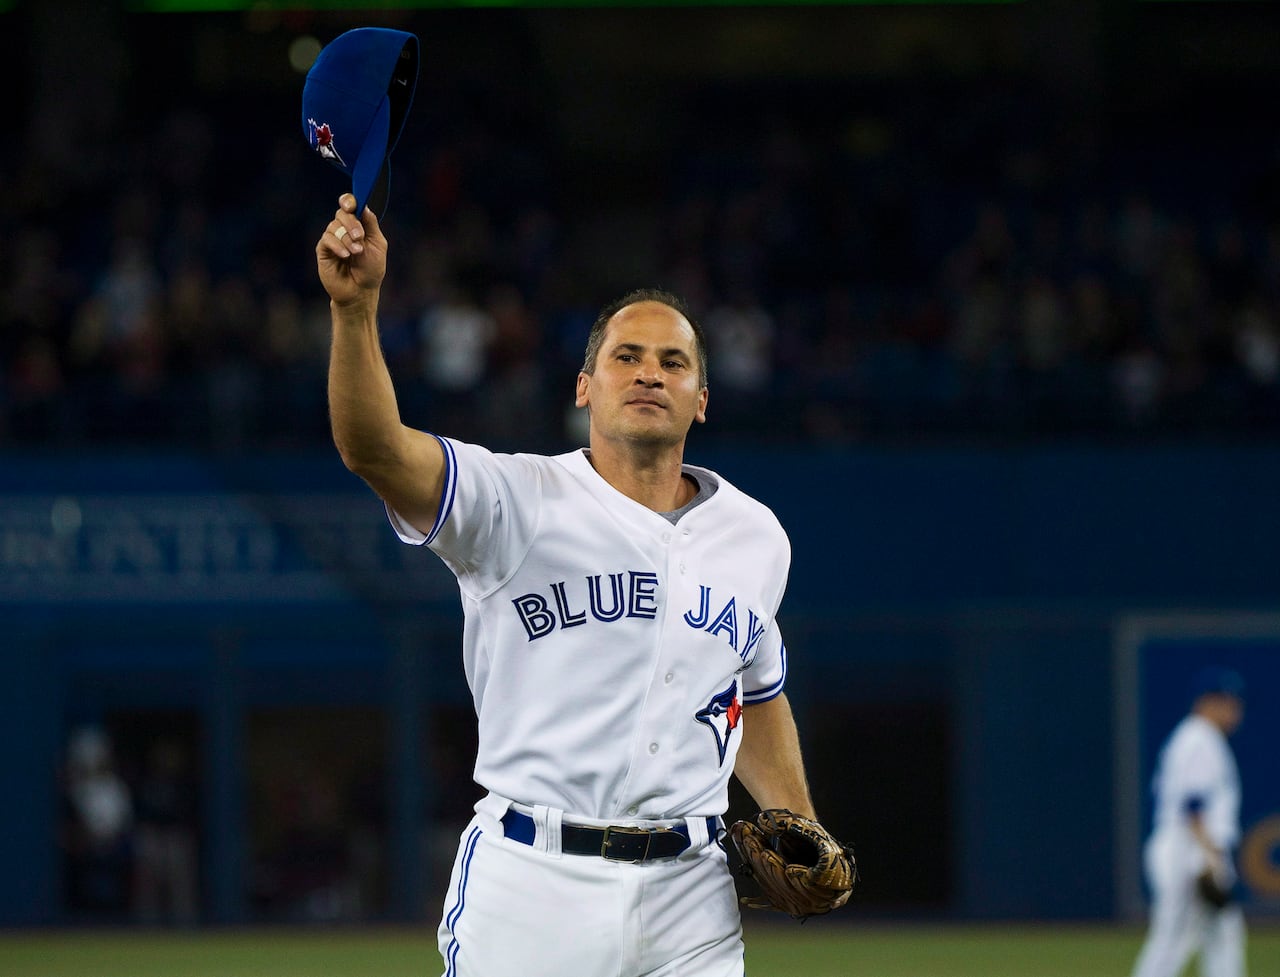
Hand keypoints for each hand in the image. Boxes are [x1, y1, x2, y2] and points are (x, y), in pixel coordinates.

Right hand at [316, 193, 387, 308]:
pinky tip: (345, 256)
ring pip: (334, 226)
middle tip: (359, 237)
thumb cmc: (371, 270)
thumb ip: (370, 224)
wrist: (360, 291)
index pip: (350, 205)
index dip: (349, 201)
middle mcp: (344, 229)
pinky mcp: (323, 249)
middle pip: (342, 213)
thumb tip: (364, 206)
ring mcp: (333, 238)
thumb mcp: (377, 245)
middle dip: (351, 223)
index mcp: (359, 225)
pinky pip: (327, 239)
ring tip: (356, 253)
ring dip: (347, 239)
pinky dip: (338, 246)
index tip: (352, 206)